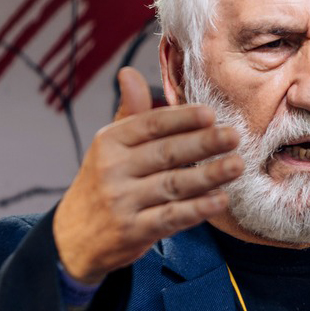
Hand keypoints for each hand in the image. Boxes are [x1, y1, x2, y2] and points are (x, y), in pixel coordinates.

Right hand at [53, 67, 242, 283]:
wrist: (72, 238)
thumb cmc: (102, 184)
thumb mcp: (108, 146)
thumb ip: (129, 113)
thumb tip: (129, 72)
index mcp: (109, 141)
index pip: (150, 124)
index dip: (181, 119)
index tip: (210, 114)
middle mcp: (113, 169)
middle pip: (165, 152)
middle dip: (203, 143)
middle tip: (234, 136)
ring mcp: (122, 202)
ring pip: (172, 184)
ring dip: (209, 175)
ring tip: (237, 165)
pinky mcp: (132, 231)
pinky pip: (170, 217)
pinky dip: (197, 209)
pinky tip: (220, 200)